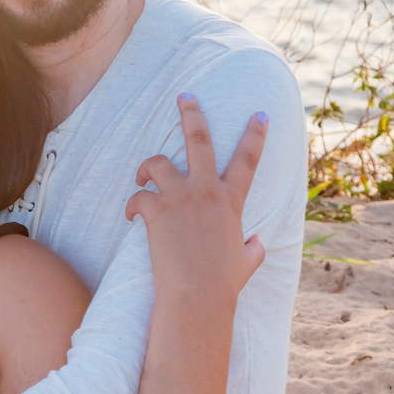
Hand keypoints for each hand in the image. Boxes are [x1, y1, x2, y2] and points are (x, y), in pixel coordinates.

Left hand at [125, 95, 267, 310]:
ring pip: (158, 162)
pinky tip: (133, 217)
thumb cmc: (221, 285)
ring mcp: (181, 198)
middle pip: (199, 140)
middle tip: (185, 96)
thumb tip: (259, 244)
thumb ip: (253, 250)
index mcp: (231, 202)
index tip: (260, 113)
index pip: (248, 160)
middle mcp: (207, 191)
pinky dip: (133, 204)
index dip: (255, 134)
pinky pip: (138, 195)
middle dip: (192, 113)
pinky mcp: (157, 210)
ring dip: (147, 167)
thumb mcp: (247, 264)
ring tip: (142, 177)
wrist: (197, 297)